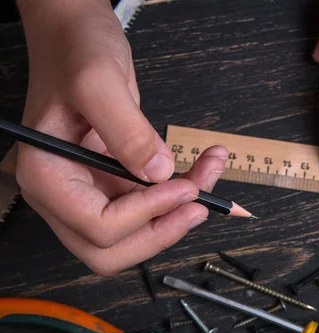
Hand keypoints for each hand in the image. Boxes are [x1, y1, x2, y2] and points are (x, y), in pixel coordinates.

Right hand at [15, 0, 224, 274]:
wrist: (77, 37)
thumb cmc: (75, 51)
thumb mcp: (99, 83)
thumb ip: (127, 132)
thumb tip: (158, 174)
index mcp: (47, 176)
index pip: (96, 227)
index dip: (146, 215)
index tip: (183, 188)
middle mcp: (64, 194)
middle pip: (112, 249)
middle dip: (162, 232)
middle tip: (199, 204)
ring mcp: (91, 191)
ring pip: (138, 233)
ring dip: (179, 214)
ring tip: (210, 173)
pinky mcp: (115, 183)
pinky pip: (151, 206)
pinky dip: (181, 194)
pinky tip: (204, 166)